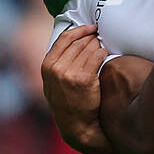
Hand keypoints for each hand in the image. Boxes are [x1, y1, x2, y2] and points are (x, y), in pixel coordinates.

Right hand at [41, 24, 107, 152]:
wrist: (76, 125)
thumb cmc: (68, 102)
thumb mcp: (54, 83)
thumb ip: (58, 63)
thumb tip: (72, 43)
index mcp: (47, 66)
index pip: (64, 38)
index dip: (80, 30)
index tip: (90, 27)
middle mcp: (56, 68)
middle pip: (78, 42)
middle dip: (91, 36)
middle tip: (101, 35)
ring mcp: (69, 74)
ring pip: (88, 48)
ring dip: (98, 44)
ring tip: (103, 45)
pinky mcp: (84, 80)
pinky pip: (97, 57)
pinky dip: (103, 53)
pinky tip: (106, 54)